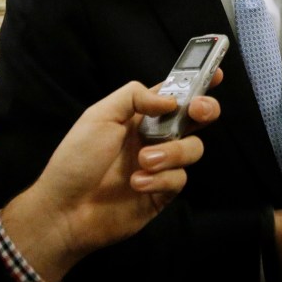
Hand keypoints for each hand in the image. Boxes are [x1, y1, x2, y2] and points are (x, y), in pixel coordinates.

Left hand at [0, 76, 220, 281]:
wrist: (65, 210)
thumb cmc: (76, 160)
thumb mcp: (99, 116)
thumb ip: (133, 97)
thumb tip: (169, 99)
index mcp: (137, 115)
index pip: (173, 93)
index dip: (196, 81)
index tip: (216, 71)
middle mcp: (153, 137)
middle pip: (195, 118)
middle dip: (204, 110)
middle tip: (197, 111)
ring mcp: (160, 165)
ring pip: (192, 148)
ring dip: (172, 151)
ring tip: (143, 160)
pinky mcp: (162, 193)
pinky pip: (179, 179)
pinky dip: (160, 179)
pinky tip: (137, 182)